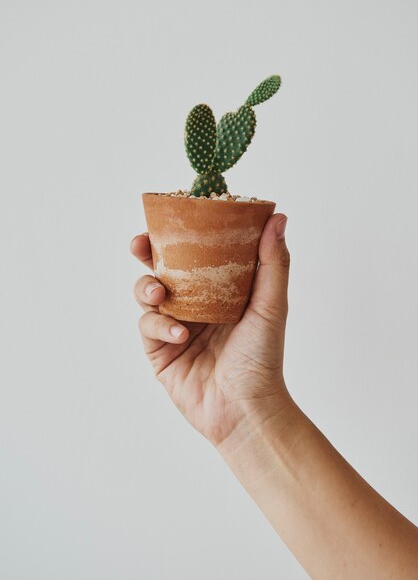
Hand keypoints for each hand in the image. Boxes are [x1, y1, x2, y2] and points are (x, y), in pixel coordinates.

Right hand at [131, 213, 290, 445]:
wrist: (246, 410)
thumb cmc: (263, 358)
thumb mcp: (271, 306)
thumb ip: (273, 263)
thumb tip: (279, 217)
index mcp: (218, 290)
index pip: (194, 254)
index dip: (179, 235)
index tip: (170, 216)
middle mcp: (193, 305)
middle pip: (162, 268)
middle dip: (146, 254)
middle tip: (140, 244)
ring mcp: (174, 326)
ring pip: (146, 294)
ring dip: (147, 287)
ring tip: (160, 293)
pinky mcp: (159, 351)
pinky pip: (148, 327)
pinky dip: (159, 325)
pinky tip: (180, 335)